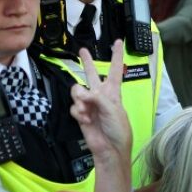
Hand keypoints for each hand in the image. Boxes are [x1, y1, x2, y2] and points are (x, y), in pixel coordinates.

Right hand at [70, 40, 132, 164]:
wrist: (109, 149)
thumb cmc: (118, 130)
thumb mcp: (113, 110)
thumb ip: (97, 98)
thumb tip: (82, 93)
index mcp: (114, 92)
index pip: (115, 70)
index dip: (117, 56)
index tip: (118, 42)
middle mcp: (101, 96)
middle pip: (93, 74)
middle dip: (88, 62)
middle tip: (82, 50)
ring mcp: (90, 104)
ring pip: (77, 90)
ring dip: (79, 100)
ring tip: (86, 110)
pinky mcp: (81, 114)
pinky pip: (74, 107)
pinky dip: (78, 113)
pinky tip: (85, 119)